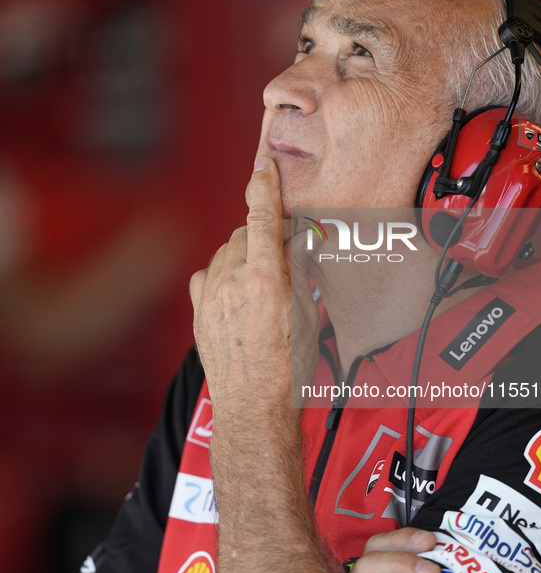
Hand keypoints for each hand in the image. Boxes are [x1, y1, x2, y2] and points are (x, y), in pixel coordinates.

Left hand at [190, 156, 318, 430]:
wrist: (254, 406)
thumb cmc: (289, 368)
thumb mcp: (308, 316)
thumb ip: (300, 274)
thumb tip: (298, 247)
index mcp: (266, 278)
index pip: (264, 218)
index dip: (264, 188)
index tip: (264, 166)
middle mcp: (234, 281)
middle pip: (245, 234)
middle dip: (263, 236)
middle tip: (281, 256)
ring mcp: (212, 296)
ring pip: (225, 253)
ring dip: (242, 255)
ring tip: (260, 281)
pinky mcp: (199, 312)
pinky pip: (207, 275)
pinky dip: (221, 274)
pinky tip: (234, 290)